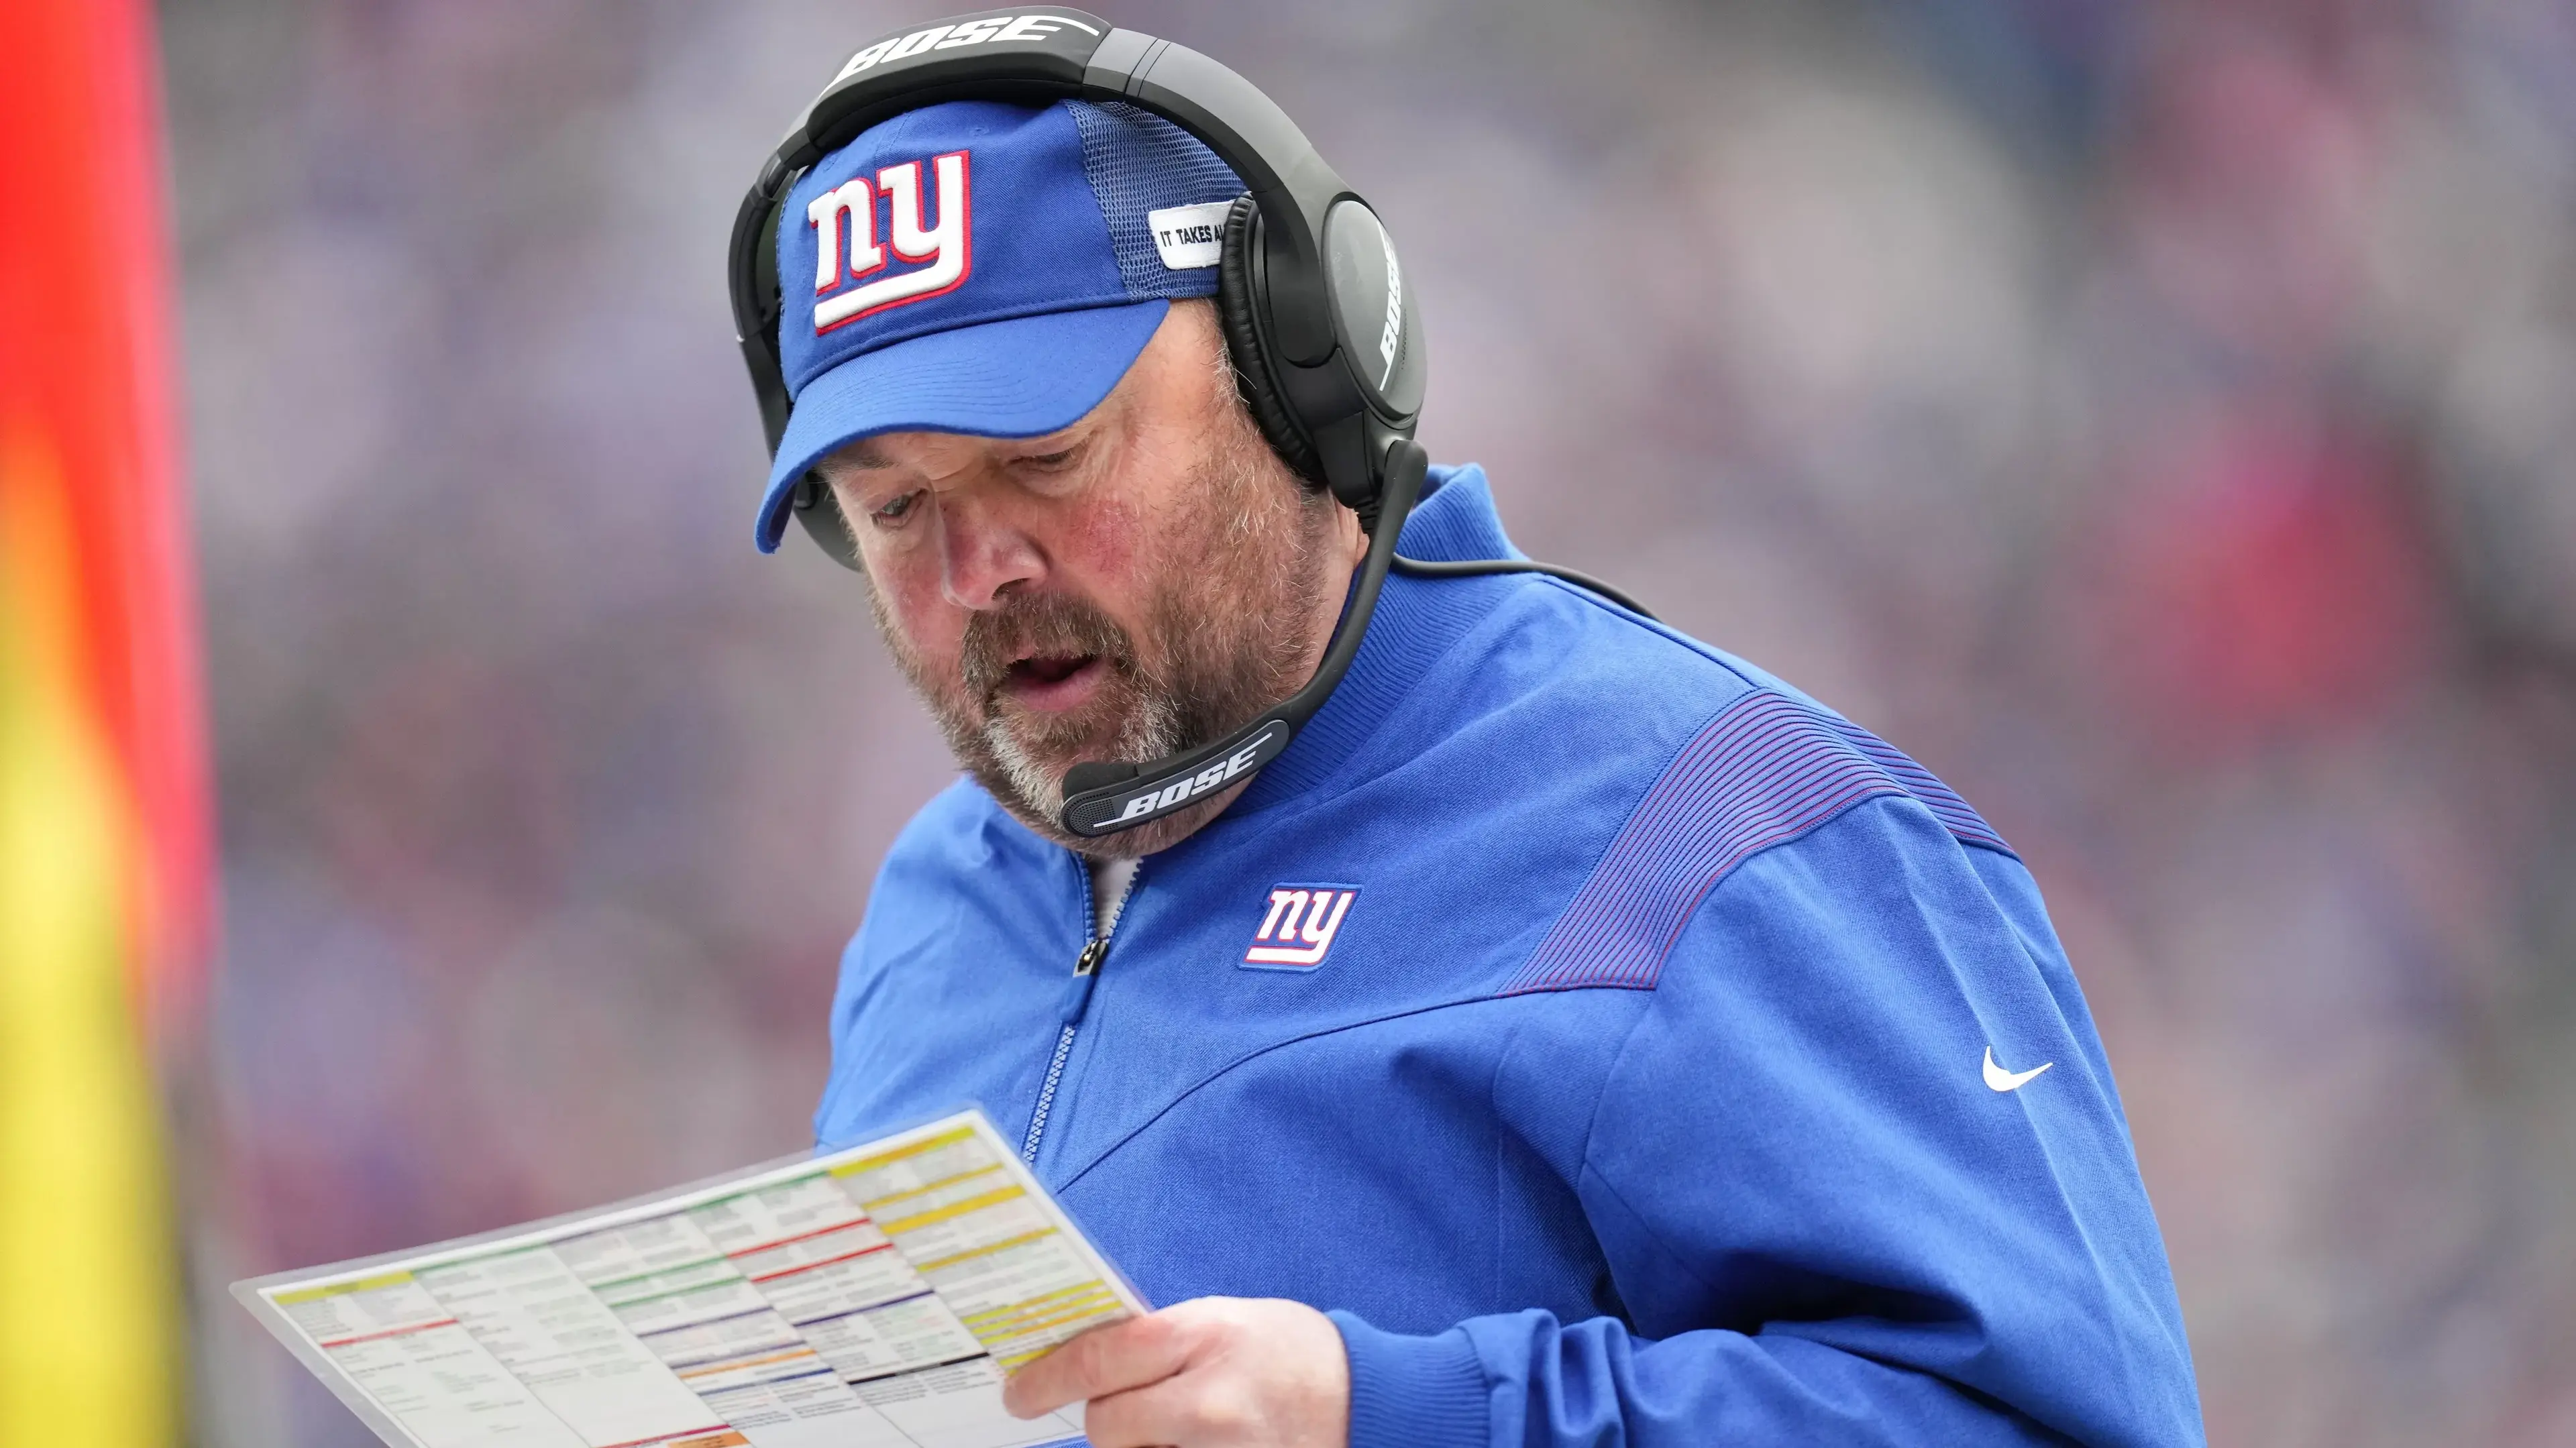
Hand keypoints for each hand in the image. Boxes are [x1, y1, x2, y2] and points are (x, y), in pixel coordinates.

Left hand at [1001, 1296, 1349, 1447]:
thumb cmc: (1289, 1351)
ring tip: (1189, 1424)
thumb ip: (1158, 1340)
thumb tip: (1084, 1363)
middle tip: (1133, 1404)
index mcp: (1204, 1337)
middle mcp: (1210, 1401)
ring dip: (1145, 1445)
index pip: (1099, 1359)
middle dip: (1108, 1417)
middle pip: (1107, 1426)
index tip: (1019, 1393)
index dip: (1047, 1379)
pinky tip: (1205, 1442)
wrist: (1368, 1399)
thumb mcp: (1223, 1320)